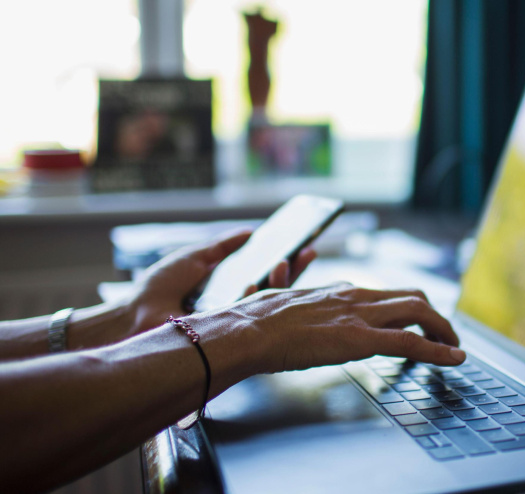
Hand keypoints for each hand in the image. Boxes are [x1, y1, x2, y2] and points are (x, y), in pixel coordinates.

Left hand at [130, 230, 314, 336]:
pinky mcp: (230, 335)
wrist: (135, 317)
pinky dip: (258, 300)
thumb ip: (222, 246)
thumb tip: (250, 232)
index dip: (283, 261)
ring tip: (288, 262)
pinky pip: (253, 319)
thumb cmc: (158, 288)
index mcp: (228, 287)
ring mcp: (235, 321)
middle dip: (293, 271)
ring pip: (270, 304)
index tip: (300, 246)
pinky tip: (258, 284)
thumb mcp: (194, 257)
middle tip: (309, 251)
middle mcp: (236, 305)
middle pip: (274, 288)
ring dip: (282, 283)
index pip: (265, 274)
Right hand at [198, 283, 465, 374]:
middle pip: (412, 297)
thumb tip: (290, 284)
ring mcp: (360, 315)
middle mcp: (355, 296)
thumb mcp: (282, 302)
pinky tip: (453, 358)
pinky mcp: (361, 338)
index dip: (408, 308)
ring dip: (443, 330)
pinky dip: (438, 350)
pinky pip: (411, 342)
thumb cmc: (256, 322)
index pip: (386, 294)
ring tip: (454, 347)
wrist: (246, 330)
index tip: (418, 321)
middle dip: (435, 317)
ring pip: (419, 311)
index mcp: (338, 291)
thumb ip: (297, 295)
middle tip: (446, 335)